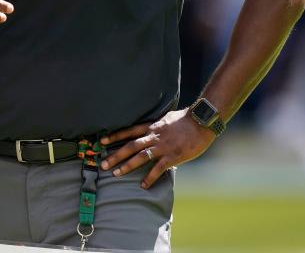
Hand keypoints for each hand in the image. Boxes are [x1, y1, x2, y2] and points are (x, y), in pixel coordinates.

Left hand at [99, 109, 214, 188]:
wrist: (202, 121)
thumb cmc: (186, 119)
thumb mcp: (166, 118)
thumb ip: (157, 125)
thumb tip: (151, 128)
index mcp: (152, 126)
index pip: (129, 131)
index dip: (115, 136)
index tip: (102, 141)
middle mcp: (154, 136)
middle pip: (130, 146)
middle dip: (115, 155)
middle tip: (103, 164)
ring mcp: (163, 146)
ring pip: (141, 157)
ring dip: (127, 166)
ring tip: (116, 174)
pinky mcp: (173, 156)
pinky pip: (158, 168)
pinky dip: (150, 177)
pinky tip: (143, 185)